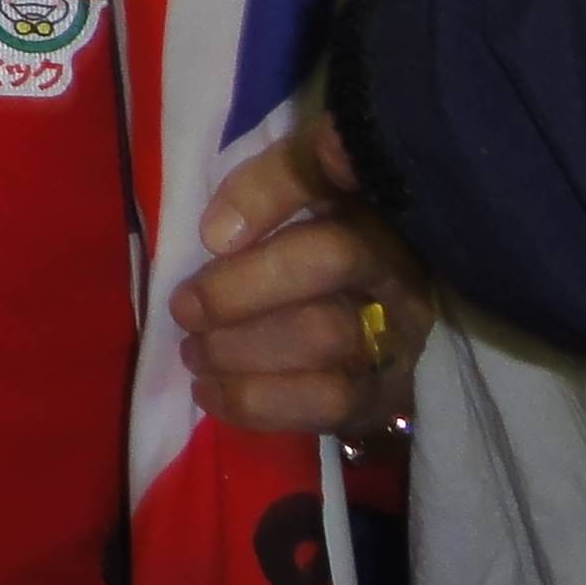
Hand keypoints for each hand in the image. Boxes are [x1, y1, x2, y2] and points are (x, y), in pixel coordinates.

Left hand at [171, 113, 429, 436]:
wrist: (359, 316)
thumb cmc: (307, 235)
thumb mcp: (294, 187)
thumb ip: (271, 182)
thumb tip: (219, 232)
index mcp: (371, 206)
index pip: (330, 178)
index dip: (269, 197)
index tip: (209, 236)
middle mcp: (398, 270)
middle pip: (329, 270)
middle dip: (238, 296)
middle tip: (184, 309)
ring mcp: (401, 335)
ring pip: (329, 342)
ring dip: (243, 353)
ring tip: (195, 352)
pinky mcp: (388, 393)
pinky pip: (328, 406)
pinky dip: (256, 403)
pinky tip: (212, 392)